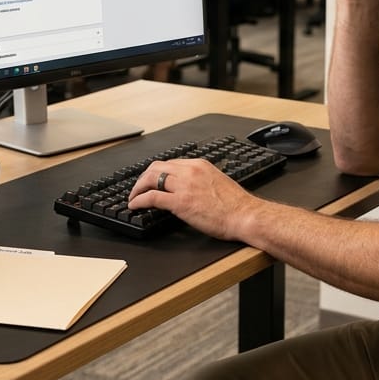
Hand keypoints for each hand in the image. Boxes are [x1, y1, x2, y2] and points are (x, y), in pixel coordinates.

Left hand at [127, 158, 256, 241]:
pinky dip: (139, 200)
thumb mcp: (216, 182)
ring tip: (133, 197)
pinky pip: (152, 197)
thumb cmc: (236, 205)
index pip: (169, 163)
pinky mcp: (181, 202)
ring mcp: (184, 186)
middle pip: (156, 167)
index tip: (150, 180)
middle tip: (138, 188)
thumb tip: (188, 188)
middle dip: (143, 178)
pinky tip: (135, 206)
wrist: (245, 216)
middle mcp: (190, 171)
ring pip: (150, 179)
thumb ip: (200, 181)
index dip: (156, 172)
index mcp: (199, 165)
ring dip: (138, 188)